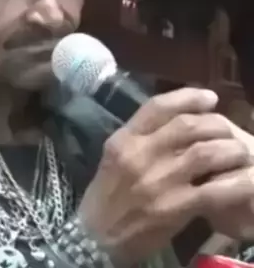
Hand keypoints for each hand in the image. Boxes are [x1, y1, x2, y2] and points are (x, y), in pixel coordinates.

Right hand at [77, 88, 249, 263]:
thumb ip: (139, 137)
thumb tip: (175, 122)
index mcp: (124, 139)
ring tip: (240, 153)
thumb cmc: (106, 194)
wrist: (95, 237)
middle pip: (188, 126)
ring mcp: (159, 181)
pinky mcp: (174, 208)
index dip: (188, 97)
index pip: (158, 106)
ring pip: (207, 153)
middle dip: (216, 124)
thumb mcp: (114, 157)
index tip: (209, 98)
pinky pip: (215, 190)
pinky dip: (236, 183)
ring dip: (231, 151)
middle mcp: (140, 154)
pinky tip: (244, 181)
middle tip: (227, 130)